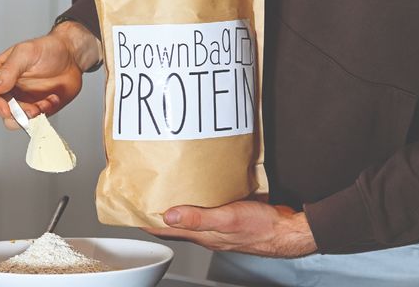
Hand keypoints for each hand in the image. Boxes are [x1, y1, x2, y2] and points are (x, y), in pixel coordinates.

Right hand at [0, 21, 99, 126]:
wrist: (72, 56)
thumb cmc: (48, 48)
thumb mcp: (26, 53)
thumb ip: (9, 70)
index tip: (6, 108)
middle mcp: (7, 89)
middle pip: (1, 111)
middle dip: (18, 113)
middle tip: (33, 108)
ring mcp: (22, 100)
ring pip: (16, 120)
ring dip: (31, 116)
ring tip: (45, 104)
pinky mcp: (36, 108)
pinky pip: (35, 121)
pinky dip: (45, 113)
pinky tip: (53, 99)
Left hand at [143, 200, 316, 257]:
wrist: (288, 230)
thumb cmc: (261, 228)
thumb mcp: (227, 219)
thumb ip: (199, 217)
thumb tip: (169, 215)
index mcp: (202, 235)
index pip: (165, 230)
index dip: (146, 221)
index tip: (131, 208)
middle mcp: (208, 231)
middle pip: (175, 222)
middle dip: (158, 209)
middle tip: (146, 190)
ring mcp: (220, 223)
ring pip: (192, 213)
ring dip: (179, 201)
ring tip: (168, 183)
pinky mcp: (232, 214)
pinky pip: (210, 204)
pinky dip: (201, 195)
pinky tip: (204, 183)